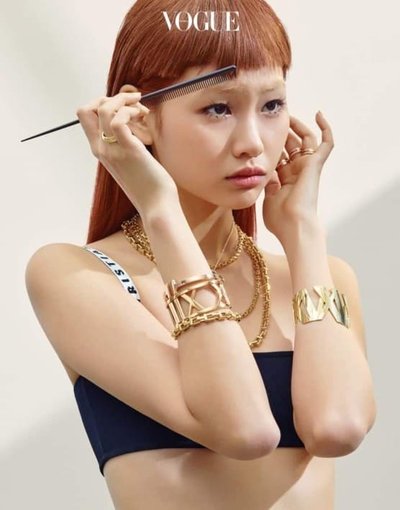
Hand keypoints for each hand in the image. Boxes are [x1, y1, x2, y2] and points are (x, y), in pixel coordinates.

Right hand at [76, 84, 177, 216]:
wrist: (156, 206)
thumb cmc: (149, 185)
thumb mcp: (131, 162)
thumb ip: (126, 144)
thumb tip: (135, 123)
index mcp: (100, 151)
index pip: (85, 117)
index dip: (102, 103)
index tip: (124, 106)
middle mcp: (101, 149)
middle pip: (86, 109)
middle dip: (110, 98)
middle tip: (134, 104)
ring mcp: (112, 150)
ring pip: (104, 110)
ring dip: (124, 101)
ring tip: (141, 110)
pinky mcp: (128, 150)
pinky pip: (118, 121)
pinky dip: (129, 111)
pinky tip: (142, 117)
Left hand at [262, 111, 333, 243]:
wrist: (294, 226)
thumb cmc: (279, 219)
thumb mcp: (265, 197)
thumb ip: (263, 182)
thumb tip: (257, 168)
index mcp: (284, 180)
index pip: (279, 156)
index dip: (271, 145)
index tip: (261, 132)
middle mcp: (297, 172)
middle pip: (291, 145)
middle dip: (283, 132)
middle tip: (273, 118)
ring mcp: (307, 167)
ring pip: (306, 140)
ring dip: (298, 126)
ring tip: (288, 114)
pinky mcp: (316, 164)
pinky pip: (326, 143)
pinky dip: (325, 128)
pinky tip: (319, 114)